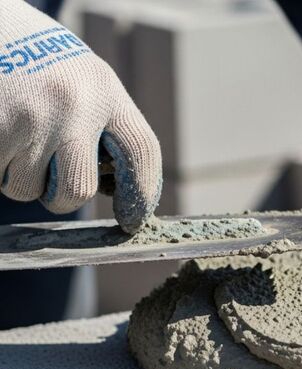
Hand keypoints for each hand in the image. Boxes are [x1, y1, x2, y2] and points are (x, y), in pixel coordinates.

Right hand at [0, 0, 160, 232]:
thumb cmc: (50, 71)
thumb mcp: (92, 85)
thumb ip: (109, 131)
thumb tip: (117, 192)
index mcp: (107, 94)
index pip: (141, 153)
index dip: (142, 193)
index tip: (132, 219)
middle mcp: (75, 106)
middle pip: (78, 190)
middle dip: (62, 197)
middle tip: (51, 176)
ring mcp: (30, 117)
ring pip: (25, 189)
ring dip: (20, 176)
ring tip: (19, 135)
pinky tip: (1, 132)